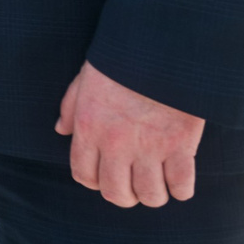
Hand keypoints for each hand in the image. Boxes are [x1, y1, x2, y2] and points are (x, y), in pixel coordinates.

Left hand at [56, 60, 204, 207]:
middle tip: (135, 186)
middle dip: (124, 196)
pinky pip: (181, 187)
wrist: (161, 48)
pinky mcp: (180, 146)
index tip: (107, 177)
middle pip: (116, 193)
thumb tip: (62, 130)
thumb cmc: (121, 61)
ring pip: (149, 196)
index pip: (84, 175)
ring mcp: (149, 147)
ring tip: (158, 184)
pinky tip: (180, 181)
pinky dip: (181, 190)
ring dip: (154, 195)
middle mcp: (116, 144)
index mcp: (89, 128)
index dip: (95, 182)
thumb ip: (71, 107)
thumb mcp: (85, 79)